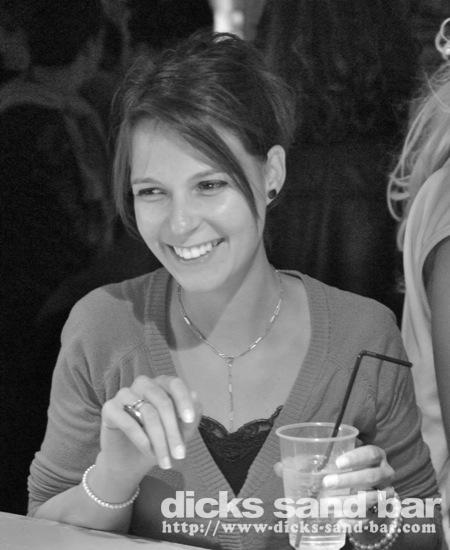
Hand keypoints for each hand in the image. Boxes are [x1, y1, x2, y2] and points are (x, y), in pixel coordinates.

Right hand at [99, 375, 200, 477]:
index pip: (175, 384)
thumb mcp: (180, 432)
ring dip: (159, 440)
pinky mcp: (109, 408)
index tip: (190, 420)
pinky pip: (127, 420)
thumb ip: (190, 416)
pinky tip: (148, 451)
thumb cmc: (158, 442)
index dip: (183, 400)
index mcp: (161, 385)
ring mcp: (124, 394)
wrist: (130, 462)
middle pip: (162, 402)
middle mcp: (143, 384)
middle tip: (180, 455)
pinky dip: (141, 438)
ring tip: (165, 460)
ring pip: (148, 412)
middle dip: (173, 431)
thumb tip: (195, 396)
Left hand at [274, 445, 394, 515]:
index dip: (357, 457)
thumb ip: (307, 463)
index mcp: (374, 455)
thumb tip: (278, 467)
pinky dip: (356, 520)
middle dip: (349, 480)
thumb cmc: (344, 471)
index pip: (371, 452)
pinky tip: (341, 521)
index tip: (338, 462)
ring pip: (372, 498)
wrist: (366, 492)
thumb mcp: (330, 463)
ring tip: (328, 504)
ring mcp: (386, 493)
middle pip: (372, 476)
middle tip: (326, 483)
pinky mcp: (383, 513)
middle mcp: (385, 472)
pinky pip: (372, 518)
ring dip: (350, 502)